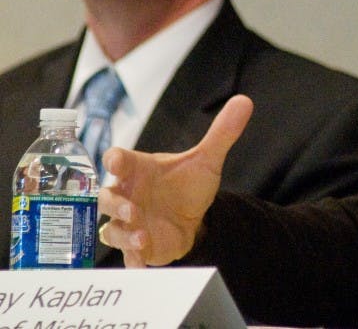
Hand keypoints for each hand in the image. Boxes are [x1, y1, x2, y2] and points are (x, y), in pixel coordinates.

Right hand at [97, 95, 252, 266]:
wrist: (192, 216)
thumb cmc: (186, 184)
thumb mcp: (207, 160)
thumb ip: (222, 133)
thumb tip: (245, 101)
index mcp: (138, 169)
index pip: (119, 160)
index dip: (116, 160)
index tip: (116, 160)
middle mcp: (127, 196)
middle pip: (106, 198)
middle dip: (115, 203)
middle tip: (132, 208)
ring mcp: (129, 223)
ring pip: (112, 230)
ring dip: (123, 233)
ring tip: (140, 237)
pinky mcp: (137, 247)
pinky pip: (127, 257)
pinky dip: (132, 260)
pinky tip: (142, 263)